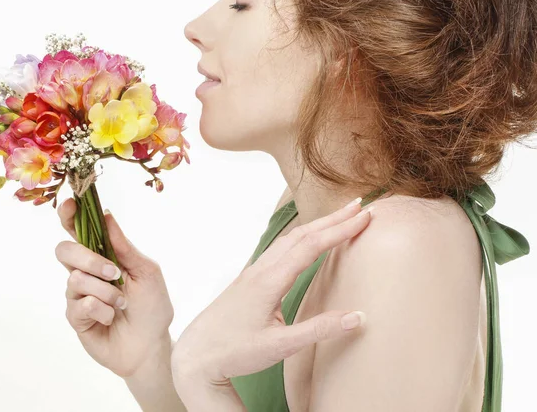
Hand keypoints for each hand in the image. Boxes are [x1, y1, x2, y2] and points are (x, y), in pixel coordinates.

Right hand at [56, 198, 174, 377]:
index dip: (69, 215)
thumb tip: (106, 215)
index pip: (78, 230)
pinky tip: (112, 318)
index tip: (70, 203)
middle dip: (88, 259)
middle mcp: (86, 271)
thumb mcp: (147, 271)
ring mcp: (78, 294)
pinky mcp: (75, 316)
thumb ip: (124, 246)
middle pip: (65, 250)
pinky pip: (81, 305)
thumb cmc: (153, 305)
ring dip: (106, 292)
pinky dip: (103, 311)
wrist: (151, 344)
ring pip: (75, 280)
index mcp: (103, 255)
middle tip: (114, 272)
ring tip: (122, 304)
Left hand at [171, 200, 372, 386]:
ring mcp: (254, 271)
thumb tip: (359, 317)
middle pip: (302, 234)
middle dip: (333, 218)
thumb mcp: (280, 347)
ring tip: (341, 218)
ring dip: (317, 226)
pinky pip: (281, 248)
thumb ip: (319, 330)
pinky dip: (302, 237)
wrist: (197, 354)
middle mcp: (261, 269)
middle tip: (360, 205)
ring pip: (290, 239)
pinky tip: (308, 241)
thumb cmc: (235, 351)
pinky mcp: (251, 278)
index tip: (364, 217)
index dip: (340, 229)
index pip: (311, 246)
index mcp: (270, 281)